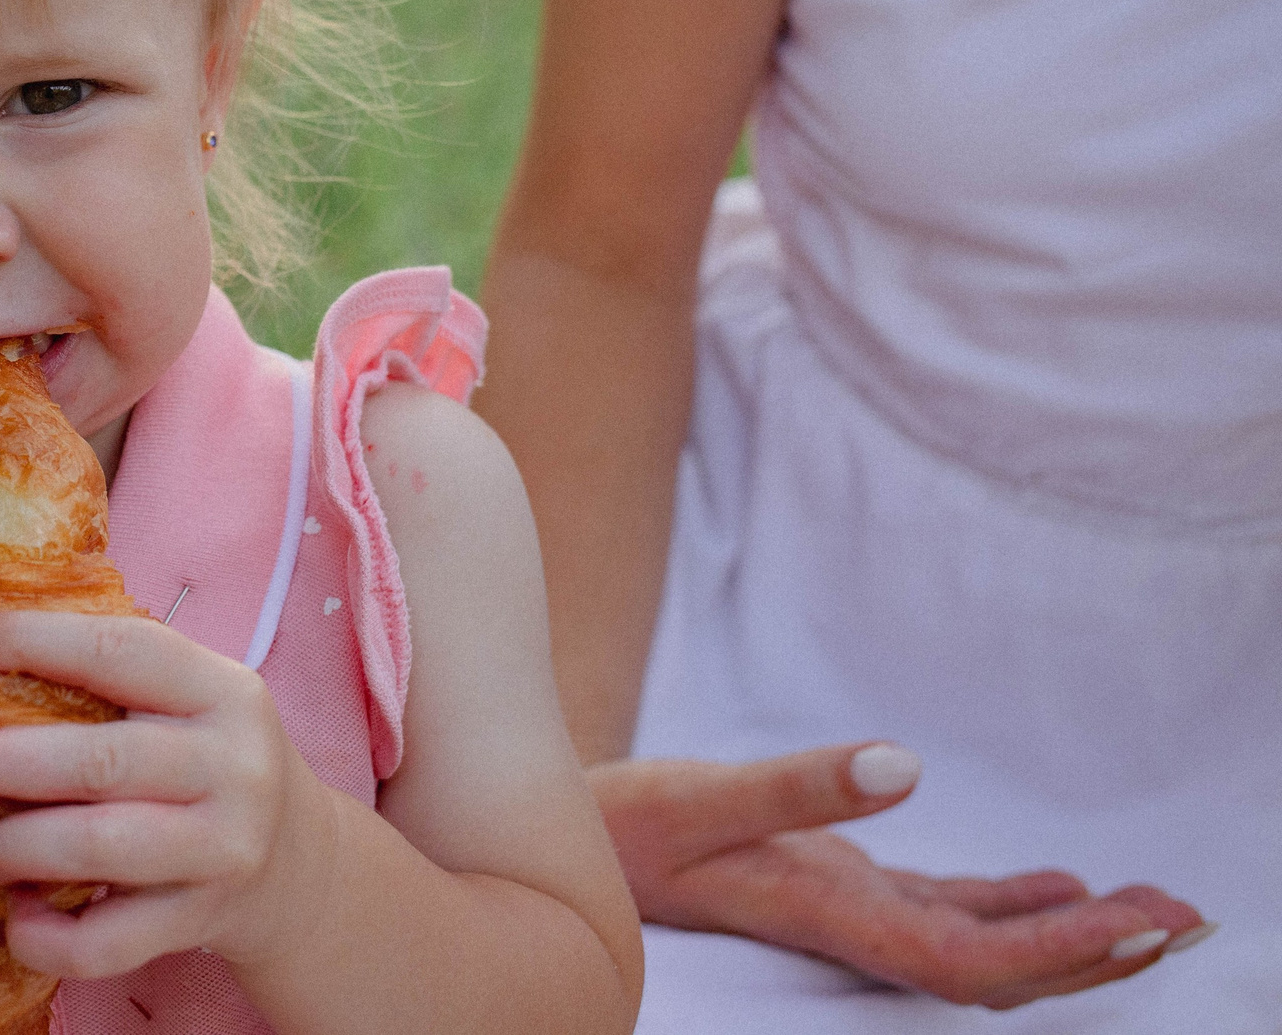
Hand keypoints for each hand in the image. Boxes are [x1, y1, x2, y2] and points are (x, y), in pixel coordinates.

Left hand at [0, 611, 337, 981]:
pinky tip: (18, 919)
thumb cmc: (208, 764)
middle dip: (3, 761)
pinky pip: (109, 942)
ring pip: (102, 847)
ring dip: (19, 846)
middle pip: (102, 760)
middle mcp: (232, 766)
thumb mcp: (191, 703)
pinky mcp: (200, 920)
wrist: (299, 868)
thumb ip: (112, 679)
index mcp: (223, 691)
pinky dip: (47, 938)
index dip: (38, 642)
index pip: (123, 652)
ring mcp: (222, 849)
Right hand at [594, 745, 1212, 1008]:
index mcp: (826, 914)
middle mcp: (846, 926)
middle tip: (1188, 920)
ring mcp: (840, 906)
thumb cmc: (613, 826)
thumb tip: (902, 766)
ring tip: (1155, 910)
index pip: (966, 962)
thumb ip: (795, 784)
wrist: (549, 841)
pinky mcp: (828, 882)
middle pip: (994, 970)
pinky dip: (1010, 905)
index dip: (1058, 955)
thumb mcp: (696, 792)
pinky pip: (940, 909)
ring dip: (1068, 933)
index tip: (1139, 927)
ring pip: (978, 943)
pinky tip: (1060, 886)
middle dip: (1095, 954)